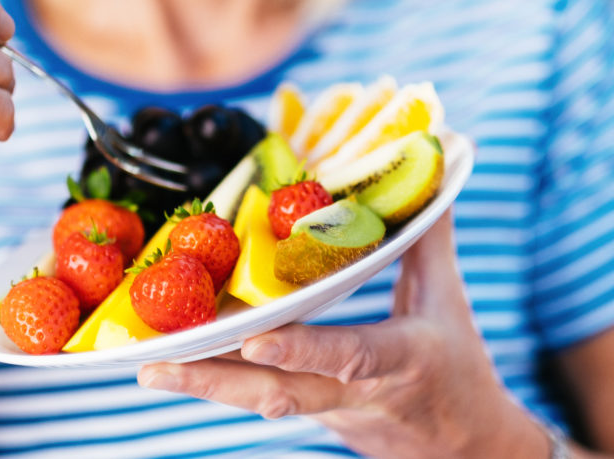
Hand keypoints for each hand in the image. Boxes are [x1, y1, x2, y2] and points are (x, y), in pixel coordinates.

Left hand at [137, 211, 546, 457]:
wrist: (463, 450)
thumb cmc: (458, 369)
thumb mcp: (448, 301)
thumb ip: (429, 240)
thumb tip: (432, 181)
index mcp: (398, 362)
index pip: (350, 355)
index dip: (304, 349)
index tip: (257, 339)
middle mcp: (354, 394)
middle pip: (279, 392)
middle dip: (216, 381)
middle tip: (156, 366)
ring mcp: (327, 411)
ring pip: (258, 401)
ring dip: (203, 385)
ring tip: (150, 368)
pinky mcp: (310, 415)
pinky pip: (259, 397)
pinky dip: (218, 381)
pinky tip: (177, 366)